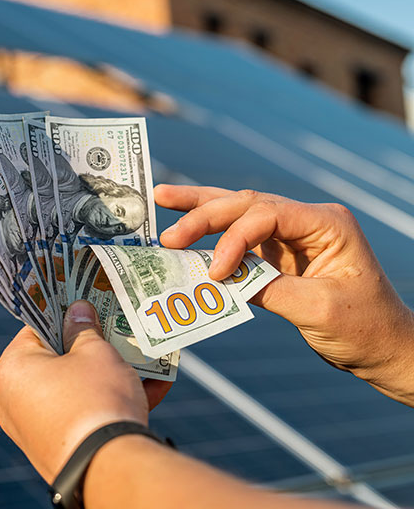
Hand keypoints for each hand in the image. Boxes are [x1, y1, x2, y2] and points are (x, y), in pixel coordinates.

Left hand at [0, 300, 171, 481]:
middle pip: (57, 361)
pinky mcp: (57, 449)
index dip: (65, 314)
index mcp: (12, 368)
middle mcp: (13, 400)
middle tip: (118, 330)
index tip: (88, 304)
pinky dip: (111, 402)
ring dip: (110, 374)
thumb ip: (84, 328)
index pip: (36, 328)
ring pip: (75, 390)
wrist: (107, 468)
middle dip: (92, 347)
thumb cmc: (94, 399)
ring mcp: (34, 428)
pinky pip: (84, 415)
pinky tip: (154, 389)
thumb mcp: (95, 352)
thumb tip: (78, 310)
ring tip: (145, 358)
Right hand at [155, 184, 413, 404]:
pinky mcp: (278, 254)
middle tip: (169, 236)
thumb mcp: (318, 309)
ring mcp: (291, 235)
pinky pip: (238, 237)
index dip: (234, 239)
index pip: (268, 215)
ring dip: (200, 208)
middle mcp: (308, 221)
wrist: (384, 348)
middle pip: (247, 205)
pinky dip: (210, 233)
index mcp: (327, 224)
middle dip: (205, 216)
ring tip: (162, 197)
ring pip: (238, 211)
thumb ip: (268, 288)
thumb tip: (219, 280)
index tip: (215, 273)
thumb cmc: (364, 328)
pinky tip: (184, 223)